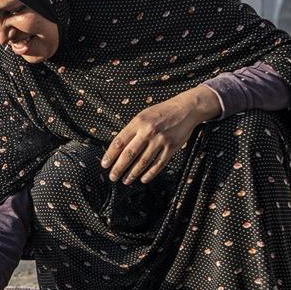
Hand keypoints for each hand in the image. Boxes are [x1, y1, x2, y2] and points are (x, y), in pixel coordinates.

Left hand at [101, 85, 221, 183]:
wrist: (186, 109)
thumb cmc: (162, 112)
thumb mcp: (143, 115)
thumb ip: (132, 129)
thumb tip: (119, 147)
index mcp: (138, 122)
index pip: (119, 141)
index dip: (110, 155)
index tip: (105, 164)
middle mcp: (148, 132)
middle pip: (129, 154)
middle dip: (119, 168)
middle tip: (113, 177)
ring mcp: (160, 140)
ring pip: (143, 162)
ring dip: (132, 173)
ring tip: (126, 180)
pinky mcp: (171, 147)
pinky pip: (158, 164)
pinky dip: (150, 173)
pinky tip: (143, 179)